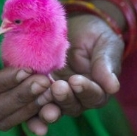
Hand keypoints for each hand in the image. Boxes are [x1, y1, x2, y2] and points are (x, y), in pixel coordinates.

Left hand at [26, 14, 123, 135]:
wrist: (75, 27)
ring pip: (52, 107)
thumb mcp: (105, 45)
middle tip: (57, 88)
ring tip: (40, 99)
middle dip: (64, 99)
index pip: (94, 96)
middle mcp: (77, 97)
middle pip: (72, 106)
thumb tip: (113, 87)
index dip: (85, 90)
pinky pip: (34, 101)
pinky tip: (22, 107)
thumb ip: (106, 65)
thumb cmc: (95, 35)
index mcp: (97, 89)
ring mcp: (56, 94)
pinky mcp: (39, 88)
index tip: (76, 80)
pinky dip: (29, 108)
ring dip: (46, 107)